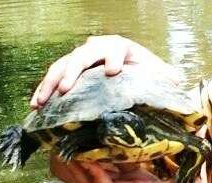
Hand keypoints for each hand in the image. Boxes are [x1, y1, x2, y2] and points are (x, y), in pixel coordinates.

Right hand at [30, 35, 181, 108]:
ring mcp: (80, 61)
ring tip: (40, 102)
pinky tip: (36, 106)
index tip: (112, 71)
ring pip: (61, 66)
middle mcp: (96, 50)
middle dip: (71, 73)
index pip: (113, 48)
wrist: (125, 72)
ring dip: (49, 84)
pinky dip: (44, 91)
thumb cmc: (140, 75)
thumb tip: (175, 79)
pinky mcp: (69, 72)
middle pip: (81, 57)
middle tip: (63, 90)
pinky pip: (53, 78)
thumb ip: (163, 77)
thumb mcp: (154, 75)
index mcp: (118, 48)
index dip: (111, 57)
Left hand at [50, 155, 211, 182]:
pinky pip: (103, 175)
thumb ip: (191, 156)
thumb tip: (196, 127)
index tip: (86, 158)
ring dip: (78, 167)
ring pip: (92, 182)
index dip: (94, 176)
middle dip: (74, 169)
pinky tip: (86, 148)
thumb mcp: (192, 182)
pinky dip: (92, 163)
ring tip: (67, 146)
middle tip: (62, 147)